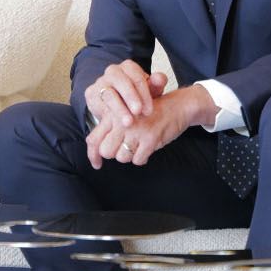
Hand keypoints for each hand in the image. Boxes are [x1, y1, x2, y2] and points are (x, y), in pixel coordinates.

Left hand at [85, 86, 212, 168]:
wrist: (177, 106)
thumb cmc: (149, 112)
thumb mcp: (127, 115)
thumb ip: (110, 129)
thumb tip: (96, 151)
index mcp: (113, 115)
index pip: (94, 139)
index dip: (93, 155)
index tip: (97, 164)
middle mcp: (122, 122)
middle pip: (106, 151)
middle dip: (115, 153)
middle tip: (125, 148)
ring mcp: (135, 130)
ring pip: (122, 157)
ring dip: (130, 155)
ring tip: (138, 145)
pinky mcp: (150, 139)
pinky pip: (138, 160)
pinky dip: (142, 158)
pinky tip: (147, 148)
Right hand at [86, 61, 168, 126]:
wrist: (120, 106)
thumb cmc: (138, 97)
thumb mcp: (150, 92)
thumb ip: (156, 84)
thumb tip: (160, 78)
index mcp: (129, 67)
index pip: (136, 76)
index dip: (144, 93)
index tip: (149, 110)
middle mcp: (113, 71)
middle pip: (120, 81)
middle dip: (130, 97)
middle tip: (138, 112)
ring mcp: (101, 82)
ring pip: (108, 93)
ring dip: (119, 108)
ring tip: (128, 122)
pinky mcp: (91, 93)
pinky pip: (98, 103)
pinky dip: (107, 113)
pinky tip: (115, 124)